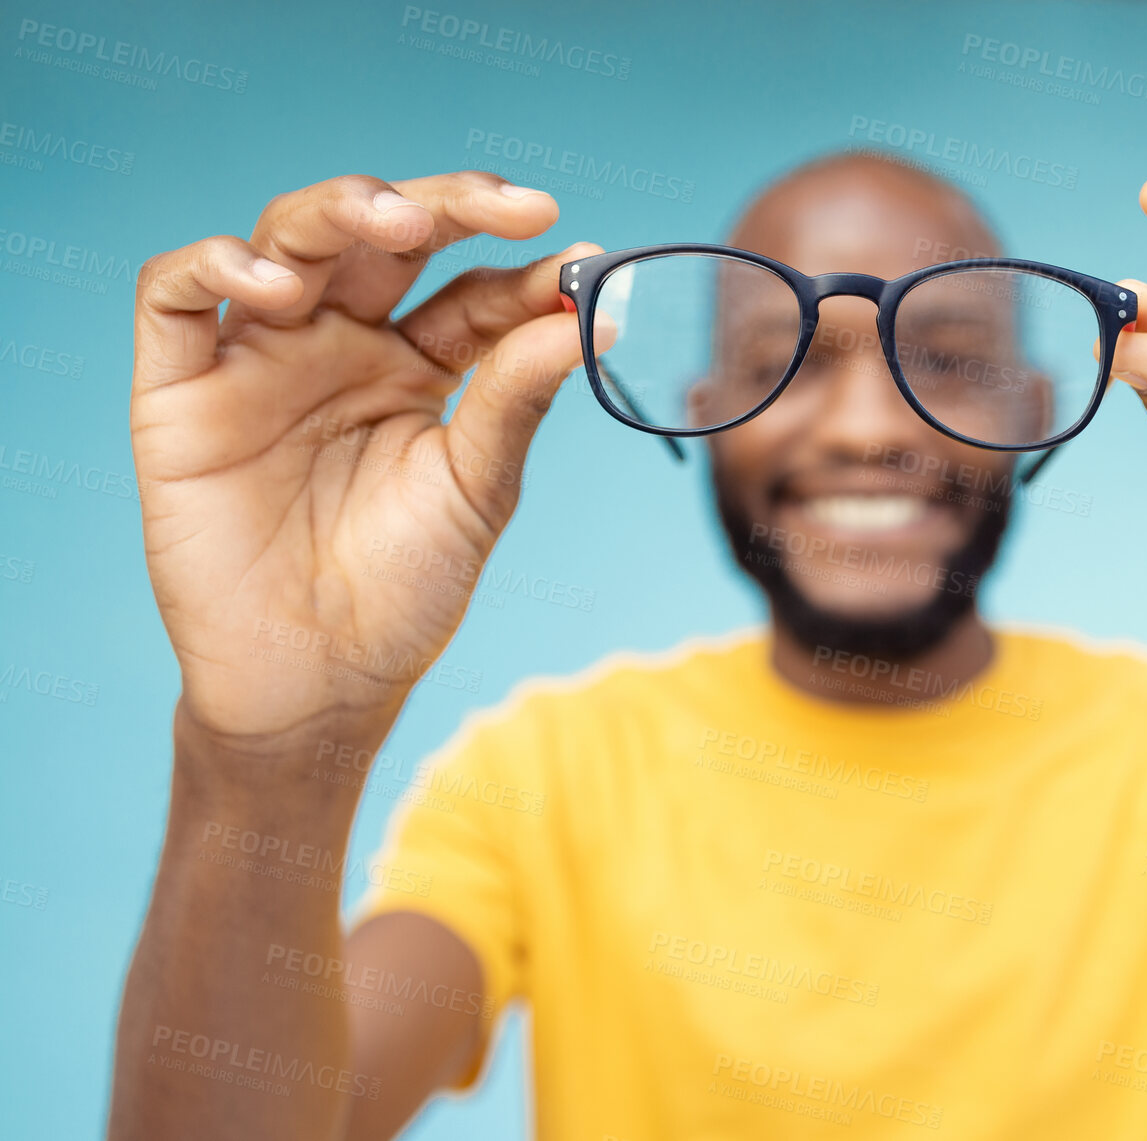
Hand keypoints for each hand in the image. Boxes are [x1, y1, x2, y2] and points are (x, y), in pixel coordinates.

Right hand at [131, 171, 601, 747]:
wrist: (318, 684)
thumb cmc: (403, 591)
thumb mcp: (475, 488)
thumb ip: (518, 396)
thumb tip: (593, 313)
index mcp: (415, 366)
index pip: (469, 289)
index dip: (522, 268)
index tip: (583, 261)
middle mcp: (338, 345)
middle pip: (381, 237)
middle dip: (444, 205)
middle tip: (508, 206)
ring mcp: (259, 358)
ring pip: (287, 238)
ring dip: (340, 211)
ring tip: (396, 223)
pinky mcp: (180, 388)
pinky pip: (174, 295)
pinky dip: (217, 265)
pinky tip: (276, 284)